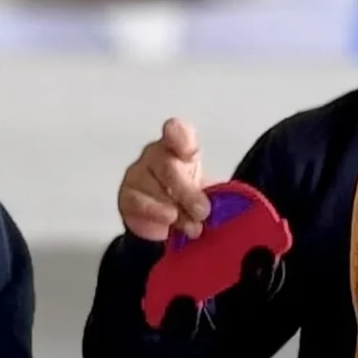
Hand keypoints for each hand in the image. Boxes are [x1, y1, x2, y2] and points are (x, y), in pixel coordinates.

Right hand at [119, 119, 210, 242]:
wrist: (166, 224)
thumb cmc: (188, 198)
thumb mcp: (208, 192)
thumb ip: (217, 191)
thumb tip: (231, 202)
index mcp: (179, 147)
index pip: (178, 131)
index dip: (182, 138)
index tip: (190, 153)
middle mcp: (156, 155)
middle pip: (168, 166)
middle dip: (187, 192)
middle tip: (202, 211)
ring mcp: (138, 174)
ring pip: (155, 188)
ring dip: (177, 210)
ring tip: (192, 225)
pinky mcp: (127, 195)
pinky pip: (141, 203)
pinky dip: (158, 213)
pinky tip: (170, 221)